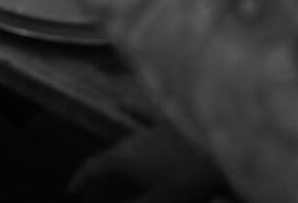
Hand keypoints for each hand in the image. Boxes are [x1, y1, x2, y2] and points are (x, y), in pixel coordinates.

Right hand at [67, 125, 223, 202]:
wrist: (225, 143)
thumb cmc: (190, 178)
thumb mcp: (160, 201)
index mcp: (124, 159)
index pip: (92, 167)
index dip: (80, 181)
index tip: (71, 193)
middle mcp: (130, 141)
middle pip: (107, 160)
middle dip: (99, 179)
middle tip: (94, 196)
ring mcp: (150, 131)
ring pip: (124, 147)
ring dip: (116, 164)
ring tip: (114, 178)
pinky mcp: (170, 125)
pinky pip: (142, 120)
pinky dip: (131, 121)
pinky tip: (122, 105)